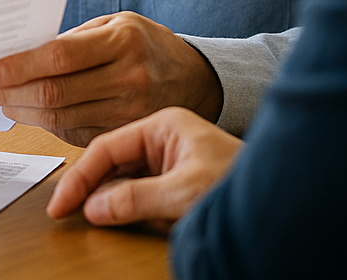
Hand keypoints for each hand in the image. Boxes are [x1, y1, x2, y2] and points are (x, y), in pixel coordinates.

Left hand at [0, 11, 223, 145]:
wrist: (194, 79)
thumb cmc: (144, 43)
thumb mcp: (115, 24)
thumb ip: (73, 39)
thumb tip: (19, 55)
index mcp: (122, 42)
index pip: (59, 58)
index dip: (18, 68)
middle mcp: (127, 79)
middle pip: (54, 93)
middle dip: (7, 93)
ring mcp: (128, 113)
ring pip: (59, 118)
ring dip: (20, 111)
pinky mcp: (123, 135)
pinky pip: (73, 133)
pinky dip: (43, 124)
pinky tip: (25, 112)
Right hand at [46, 106, 241, 226]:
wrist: (285, 201)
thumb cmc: (242, 183)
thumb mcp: (184, 193)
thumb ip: (135, 200)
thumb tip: (94, 209)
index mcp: (163, 124)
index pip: (107, 147)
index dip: (80, 177)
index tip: (61, 204)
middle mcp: (163, 140)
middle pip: (112, 164)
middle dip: (90, 188)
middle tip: (65, 213)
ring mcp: (170, 162)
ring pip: (123, 182)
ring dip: (109, 202)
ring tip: (89, 219)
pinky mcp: (176, 185)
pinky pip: (140, 196)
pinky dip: (127, 211)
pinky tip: (118, 221)